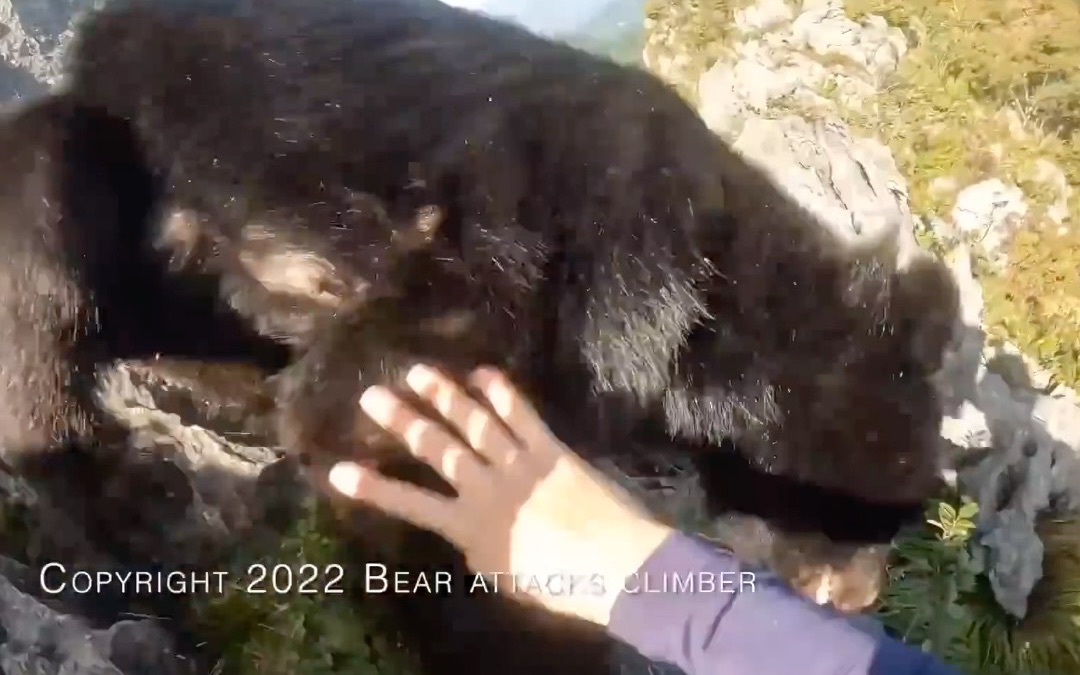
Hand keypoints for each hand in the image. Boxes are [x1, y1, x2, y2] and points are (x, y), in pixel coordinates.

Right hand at [328, 364, 672, 626]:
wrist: (614, 567)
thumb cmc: (558, 584)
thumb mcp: (503, 574)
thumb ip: (479, 546)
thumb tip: (467, 530)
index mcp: (469, 526)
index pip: (410, 504)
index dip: (373, 488)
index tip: (338, 472)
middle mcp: (486, 488)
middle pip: (437, 448)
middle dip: (403, 421)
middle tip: (372, 395)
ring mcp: (518, 465)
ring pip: (474, 423)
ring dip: (445, 396)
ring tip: (417, 373)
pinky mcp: (551, 451)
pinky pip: (522, 416)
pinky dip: (502, 394)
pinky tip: (483, 372)